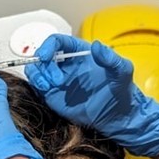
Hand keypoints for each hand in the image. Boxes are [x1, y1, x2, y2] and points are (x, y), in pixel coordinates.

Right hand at [27, 34, 158, 157]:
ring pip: (36, 70)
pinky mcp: (53, 95)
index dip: (48, 46)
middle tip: (57, 81)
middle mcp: (66, 64)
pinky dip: (36, 86)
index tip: (45, 56)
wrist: (117, 117)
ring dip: (37, 75)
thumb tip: (97, 45)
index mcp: (79, 52)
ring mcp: (57, 79)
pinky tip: (47, 91)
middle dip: (44, 65)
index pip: (58, 41)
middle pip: (43, 55)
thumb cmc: (121, 92)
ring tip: (48, 87)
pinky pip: (37, 86)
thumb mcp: (122, 72)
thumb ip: (111, 59)